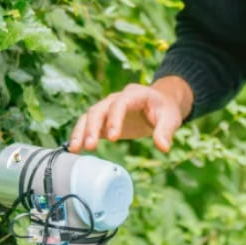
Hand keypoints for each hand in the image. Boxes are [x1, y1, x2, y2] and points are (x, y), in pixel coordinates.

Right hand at [70, 76, 193, 153]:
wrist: (159, 104)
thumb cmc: (165, 109)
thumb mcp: (171, 118)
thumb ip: (166, 131)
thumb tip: (163, 147)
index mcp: (134, 94)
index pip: (120, 103)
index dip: (114, 119)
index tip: (113, 137)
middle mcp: (117, 99)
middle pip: (99, 109)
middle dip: (92, 127)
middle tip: (89, 146)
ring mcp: (108, 108)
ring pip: (89, 116)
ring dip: (81, 131)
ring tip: (75, 149)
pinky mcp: (104, 120)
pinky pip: (88, 125)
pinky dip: (80, 135)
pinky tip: (74, 149)